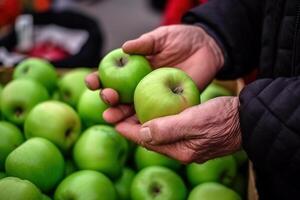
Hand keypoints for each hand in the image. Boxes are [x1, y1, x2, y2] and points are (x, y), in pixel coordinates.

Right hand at [85, 24, 224, 121]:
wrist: (208, 49)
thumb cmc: (183, 39)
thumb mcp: (162, 38)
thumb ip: (145, 43)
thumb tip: (124, 48)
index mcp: (134, 68)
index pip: (112, 75)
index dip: (99, 79)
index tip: (93, 81)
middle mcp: (139, 84)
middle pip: (119, 95)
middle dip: (108, 99)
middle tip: (107, 98)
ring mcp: (152, 96)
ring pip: (132, 109)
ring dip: (119, 114)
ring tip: (111, 117)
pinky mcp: (168, 106)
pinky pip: (153, 115)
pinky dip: (143, 122)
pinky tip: (134, 126)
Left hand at [114, 96, 241, 163]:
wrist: (247, 118)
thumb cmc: (223, 118)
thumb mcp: (195, 121)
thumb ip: (169, 129)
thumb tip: (143, 134)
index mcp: (181, 150)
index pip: (147, 142)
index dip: (128, 130)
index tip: (113, 120)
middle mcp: (181, 149)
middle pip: (150, 140)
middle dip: (131, 128)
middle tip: (116, 114)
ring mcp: (187, 143)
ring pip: (158, 134)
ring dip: (142, 124)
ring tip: (128, 112)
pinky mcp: (192, 134)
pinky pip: (168, 129)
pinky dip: (157, 121)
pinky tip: (152, 111)